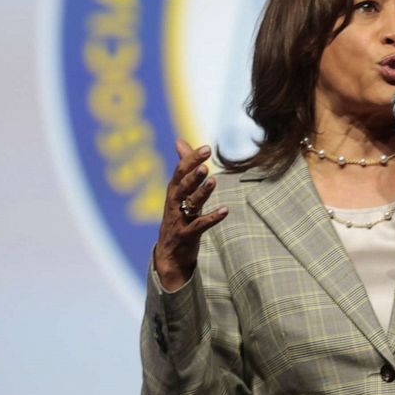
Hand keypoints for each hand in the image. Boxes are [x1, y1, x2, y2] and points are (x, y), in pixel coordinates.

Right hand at [154, 139, 228, 290]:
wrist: (169, 254)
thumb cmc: (178, 217)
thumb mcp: (179, 192)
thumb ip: (183, 167)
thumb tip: (179, 140)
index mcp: (173, 191)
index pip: (180, 171)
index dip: (192, 159)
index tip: (207, 148)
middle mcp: (173, 204)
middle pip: (182, 186)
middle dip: (193, 175)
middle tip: (205, 165)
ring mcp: (179, 220)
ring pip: (190, 204)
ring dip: (202, 193)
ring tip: (213, 181)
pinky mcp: (186, 236)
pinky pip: (199, 226)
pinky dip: (212, 218)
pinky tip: (225, 210)